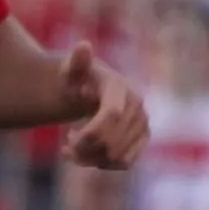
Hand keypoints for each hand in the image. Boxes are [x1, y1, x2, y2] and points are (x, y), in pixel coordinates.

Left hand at [56, 44, 149, 171]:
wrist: (88, 89)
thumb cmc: (74, 79)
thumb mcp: (69, 70)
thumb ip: (76, 61)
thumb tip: (83, 46)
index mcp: (120, 88)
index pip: (111, 115)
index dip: (90, 133)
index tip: (68, 138)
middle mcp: (137, 105)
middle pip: (113, 141)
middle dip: (85, 149)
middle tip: (66, 146)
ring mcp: (142, 122)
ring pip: (118, 155)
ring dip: (90, 159)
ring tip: (71, 150)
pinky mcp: (142, 138)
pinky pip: (125, 162)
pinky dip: (103, 164)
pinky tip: (86, 156)